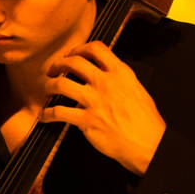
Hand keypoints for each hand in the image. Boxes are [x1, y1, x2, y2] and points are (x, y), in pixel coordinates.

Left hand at [40, 41, 164, 175]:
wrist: (149, 144)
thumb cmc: (146, 122)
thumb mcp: (137, 89)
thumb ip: (119, 79)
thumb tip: (105, 74)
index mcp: (120, 73)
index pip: (95, 49)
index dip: (78, 49)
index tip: (71, 54)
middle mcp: (106, 83)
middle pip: (73, 62)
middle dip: (58, 64)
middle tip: (53, 70)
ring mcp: (95, 101)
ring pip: (61, 84)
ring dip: (49, 86)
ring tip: (47, 89)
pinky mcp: (86, 121)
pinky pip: (59, 112)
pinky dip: (47, 114)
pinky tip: (45, 115)